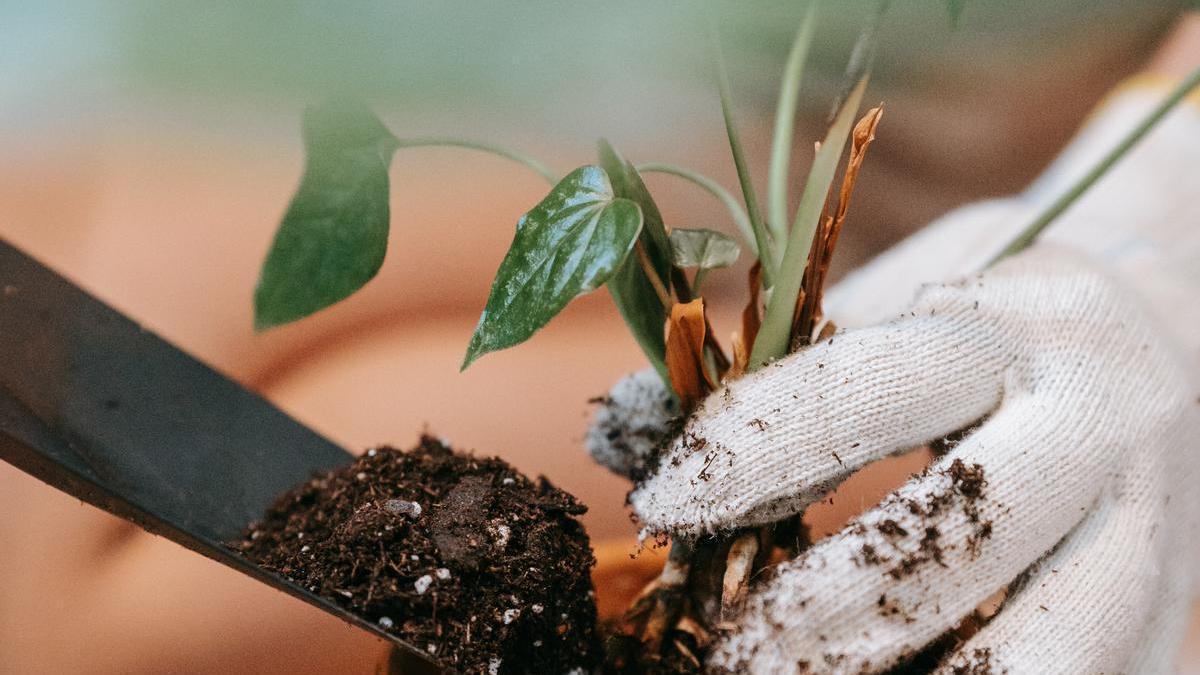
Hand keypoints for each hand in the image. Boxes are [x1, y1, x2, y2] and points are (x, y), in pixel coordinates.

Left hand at [631, 243, 1198, 672]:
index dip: (750, 454)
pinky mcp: (1175, 610)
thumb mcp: (904, 295)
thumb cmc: (1007, 312)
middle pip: (955, 534)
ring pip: (1045, 648)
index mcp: (1021, 325)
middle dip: (820, 611)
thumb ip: (779, 366)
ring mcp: (1158, 528)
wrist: (1183, 322)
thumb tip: (620, 427)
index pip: (869, 390)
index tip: (659, 508)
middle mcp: (1107, 422)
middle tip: (720, 655)